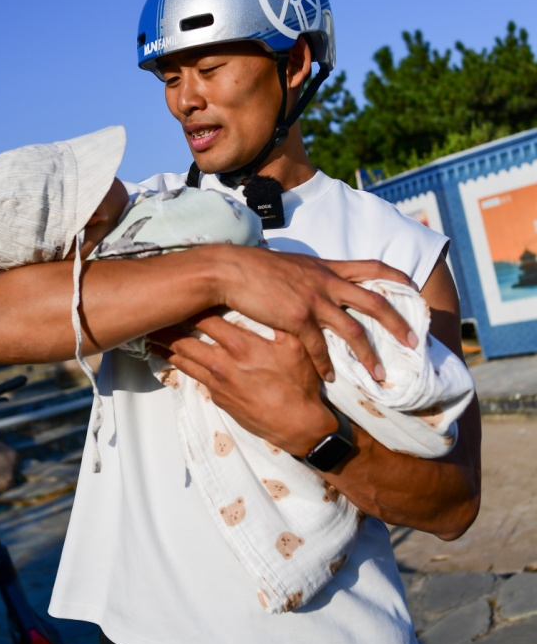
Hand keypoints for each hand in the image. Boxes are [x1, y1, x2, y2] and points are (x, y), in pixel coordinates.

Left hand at [149, 311, 340, 456]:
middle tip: (154, 316)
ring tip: (151, 337)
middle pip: (185, 341)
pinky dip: (182, 366)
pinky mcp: (219, 398)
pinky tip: (174, 360)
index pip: (207, 320)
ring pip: (184, 361)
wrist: (297, 425)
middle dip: (168, 327)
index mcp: (241, 347)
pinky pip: (195, 378)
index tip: (182, 296)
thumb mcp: (296, 349)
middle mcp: (223, 364)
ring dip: (167, 348)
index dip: (192, 306)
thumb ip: (278, 325)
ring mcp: (218, 383)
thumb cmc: (299, 386)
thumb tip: (268, 306)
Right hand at [212, 246, 418, 381]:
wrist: (231, 270)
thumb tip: (317, 283)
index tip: (413, 289)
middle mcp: (327, 282)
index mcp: (327, 267)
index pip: (372, 267)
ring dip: (369, 355)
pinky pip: (319, 347)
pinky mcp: (298, 319)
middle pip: (374, 301)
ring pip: (354, 331)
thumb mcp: (293, 265)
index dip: (396, 277)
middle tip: (412, 342)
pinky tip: (330, 378)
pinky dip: (326, 364)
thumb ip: (311, 275)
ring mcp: (314, 300)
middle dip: (397, 323)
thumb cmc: (256, 267)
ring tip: (379, 375)